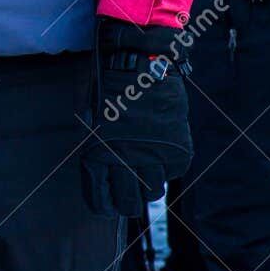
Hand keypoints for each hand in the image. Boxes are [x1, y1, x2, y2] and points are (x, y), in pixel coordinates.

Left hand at [82, 17, 192, 216]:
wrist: (140, 62)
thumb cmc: (110, 86)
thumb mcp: (92, 119)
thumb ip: (97, 151)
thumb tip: (106, 177)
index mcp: (97, 154)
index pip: (100, 198)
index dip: (104, 207)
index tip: (107, 208)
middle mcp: (125, 159)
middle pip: (129, 203)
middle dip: (128, 204)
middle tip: (130, 199)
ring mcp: (153, 156)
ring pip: (154, 192)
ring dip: (149, 185)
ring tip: (147, 172)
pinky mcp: (177, 150)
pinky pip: (173, 171)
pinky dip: (167, 165)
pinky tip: (161, 149)